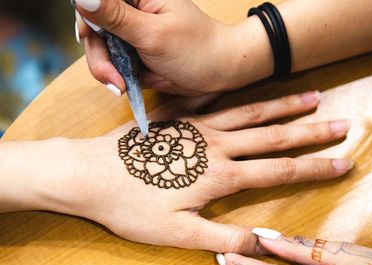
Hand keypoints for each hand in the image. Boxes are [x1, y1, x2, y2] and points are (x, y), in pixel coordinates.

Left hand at [56, 92, 350, 253]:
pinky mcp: (176, 117)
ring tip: (313, 97)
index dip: (315, 168)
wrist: (85, 174)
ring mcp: (197, 127)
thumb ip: (222, 236)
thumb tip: (264, 242)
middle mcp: (216, 145)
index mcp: (221, 175)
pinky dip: (235, 94)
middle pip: (274, 136)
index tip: (344, 162)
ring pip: (250, 112)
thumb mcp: (176, 234)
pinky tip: (247, 87)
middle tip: (342, 124)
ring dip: (283, 106)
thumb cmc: (130, 207)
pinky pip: (212, 101)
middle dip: (312, 131)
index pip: (280, 171)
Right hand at [74, 0, 270, 95]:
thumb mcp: (153, 33)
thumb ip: (115, 16)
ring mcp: (131, 31)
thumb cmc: (196, 49)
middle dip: (98, 55)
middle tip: (112, 79)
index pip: (94, 0)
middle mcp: (130, 8)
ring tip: (122, 86)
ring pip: (100, 48)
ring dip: (107, 69)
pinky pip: (114, 62)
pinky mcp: (135, 50)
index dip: (87, 19)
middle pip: (92, 26)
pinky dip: (117, 75)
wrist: (220, 72)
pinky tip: (127, 85)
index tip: (90, 39)